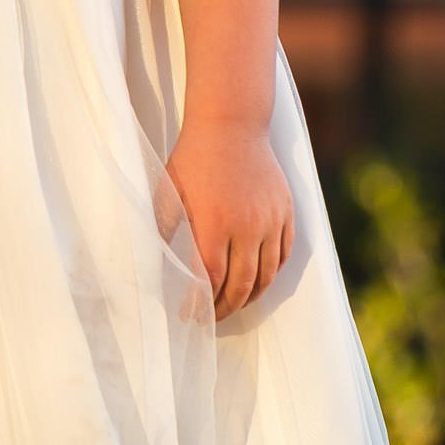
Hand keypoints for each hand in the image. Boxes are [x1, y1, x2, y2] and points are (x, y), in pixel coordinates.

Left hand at [165, 120, 292, 320]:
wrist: (231, 125)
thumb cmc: (192, 159)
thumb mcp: (170, 192)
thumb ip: (166, 230)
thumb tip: (159, 265)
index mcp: (213, 222)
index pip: (210, 279)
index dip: (201, 304)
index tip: (190, 317)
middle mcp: (246, 226)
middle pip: (240, 284)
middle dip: (225, 308)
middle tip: (212, 319)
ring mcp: (270, 220)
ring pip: (266, 276)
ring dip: (250, 298)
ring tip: (234, 306)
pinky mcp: (285, 212)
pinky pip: (283, 255)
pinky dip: (271, 275)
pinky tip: (257, 282)